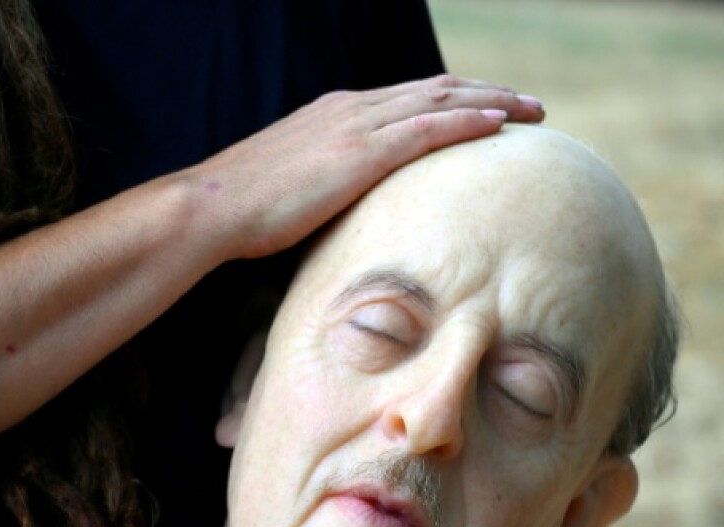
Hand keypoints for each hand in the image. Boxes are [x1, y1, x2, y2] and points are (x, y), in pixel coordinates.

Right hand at [192, 74, 546, 261]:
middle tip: (526, 105)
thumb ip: (320, 190)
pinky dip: (468, 122)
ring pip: (441, 100)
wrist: (212, 206)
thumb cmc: (240, 211)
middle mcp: (350, 108)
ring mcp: (356, 126)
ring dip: (492, 101)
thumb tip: (337, 219)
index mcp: (334, 114)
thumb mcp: (288, 189)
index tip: (485, 109)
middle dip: (485, 92)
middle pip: (434, 89)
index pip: (406, 98)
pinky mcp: (360, 152)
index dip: (451, 99)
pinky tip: (500, 125)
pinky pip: (428, 129)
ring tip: (531, 111)